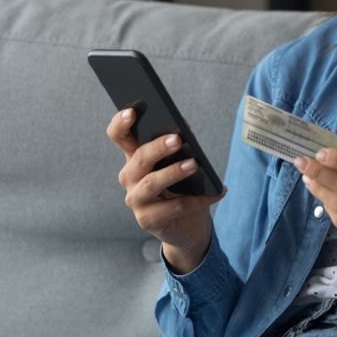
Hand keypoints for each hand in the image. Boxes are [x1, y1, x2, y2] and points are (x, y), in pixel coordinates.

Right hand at [106, 109, 226, 253]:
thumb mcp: (183, 161)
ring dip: (173, 173)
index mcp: (135, 158)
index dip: (121, 124)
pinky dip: (198, 199)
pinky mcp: (148, 221)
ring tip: (194, 164)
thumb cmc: (185, 187)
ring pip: (151, 184)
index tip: (131, 111)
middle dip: (157, 148)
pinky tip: (217, 192)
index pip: (119, 137)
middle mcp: (129, 178)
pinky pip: (174, 207)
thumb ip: (181, 144)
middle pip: (138, 159)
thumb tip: (185, 127)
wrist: (190, 225)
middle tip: (177, 139)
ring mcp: (136, 200)